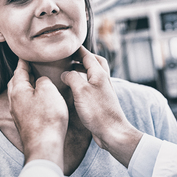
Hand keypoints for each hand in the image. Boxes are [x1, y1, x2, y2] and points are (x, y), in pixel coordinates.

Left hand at [8, 59, 67, 169]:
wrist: (45, 145)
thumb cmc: (47, 117)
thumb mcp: (48, 91)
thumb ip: (43, 80)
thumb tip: (40, 80)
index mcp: (18, 90)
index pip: (19, 70)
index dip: (24, 61)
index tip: (26, 54)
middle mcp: (14, 101)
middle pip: (16, 82)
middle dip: (22, 73)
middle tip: (29, 66)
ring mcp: (18, 113)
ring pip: (19, 94)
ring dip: (25, 86)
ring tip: (35, 80)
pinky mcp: (24, 123)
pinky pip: (24, 104)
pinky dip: (30, 97)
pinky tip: (38, 99)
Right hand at [61, 46, 142, 166]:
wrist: (112, 132)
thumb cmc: (98, 111)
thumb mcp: (80, 91)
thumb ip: (72, 78)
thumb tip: (65, 73)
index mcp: (99, 74)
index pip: (88, 55)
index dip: (78, 49)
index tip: (67, 45)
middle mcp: (103, 80)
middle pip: (96, 62)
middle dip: (84, 57)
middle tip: (71, 57)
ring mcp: (103, 91)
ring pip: (94, 74)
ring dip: (84, 69)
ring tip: (70, 70)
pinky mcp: (101, 101)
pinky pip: (92, 85)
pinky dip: (84, 81)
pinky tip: (75, 88)